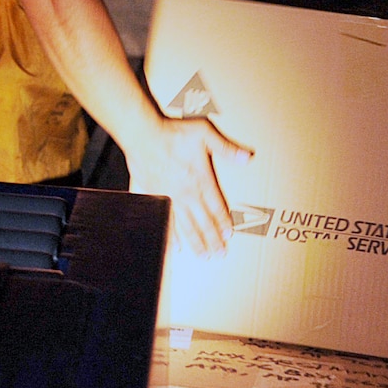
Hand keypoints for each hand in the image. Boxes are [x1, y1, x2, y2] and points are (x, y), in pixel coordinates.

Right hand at [123, 114, 252, 255]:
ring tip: (202, 255)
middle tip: (219, 253)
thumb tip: (246, 157)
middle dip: (212, 239)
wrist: (141, 133)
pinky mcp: (153, 195)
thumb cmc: (171, 132)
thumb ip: (226, 148)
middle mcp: (185, 192)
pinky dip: (170, 234)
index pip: (216, 206)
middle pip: (202, 221)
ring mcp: (168, 196)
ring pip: (185, 225)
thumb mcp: (204, 134)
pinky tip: (174, 246)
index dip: (223, 222)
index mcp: (200, 179)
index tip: (229, 234)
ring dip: (195, 241)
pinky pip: (164, 219)